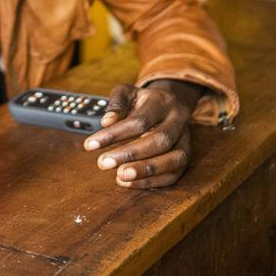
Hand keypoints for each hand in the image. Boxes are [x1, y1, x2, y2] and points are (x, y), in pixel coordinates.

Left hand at [82, 81, 201, 188]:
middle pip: (159, 140)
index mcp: (162, 102)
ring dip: (145, 172)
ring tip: (119, 177)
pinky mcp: (185, 157)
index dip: (114, 134)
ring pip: (173, 160)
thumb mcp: (127, 92)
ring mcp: (186, 141)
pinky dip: (151, 182)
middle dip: (130, 154)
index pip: (139, 120)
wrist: (170, 103)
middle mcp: (178, 121)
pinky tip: (128, 183)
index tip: (90, 145)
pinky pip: (173, 175)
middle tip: (103, 163)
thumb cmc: (143, 100)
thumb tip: (106, 122)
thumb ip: (116, 104)